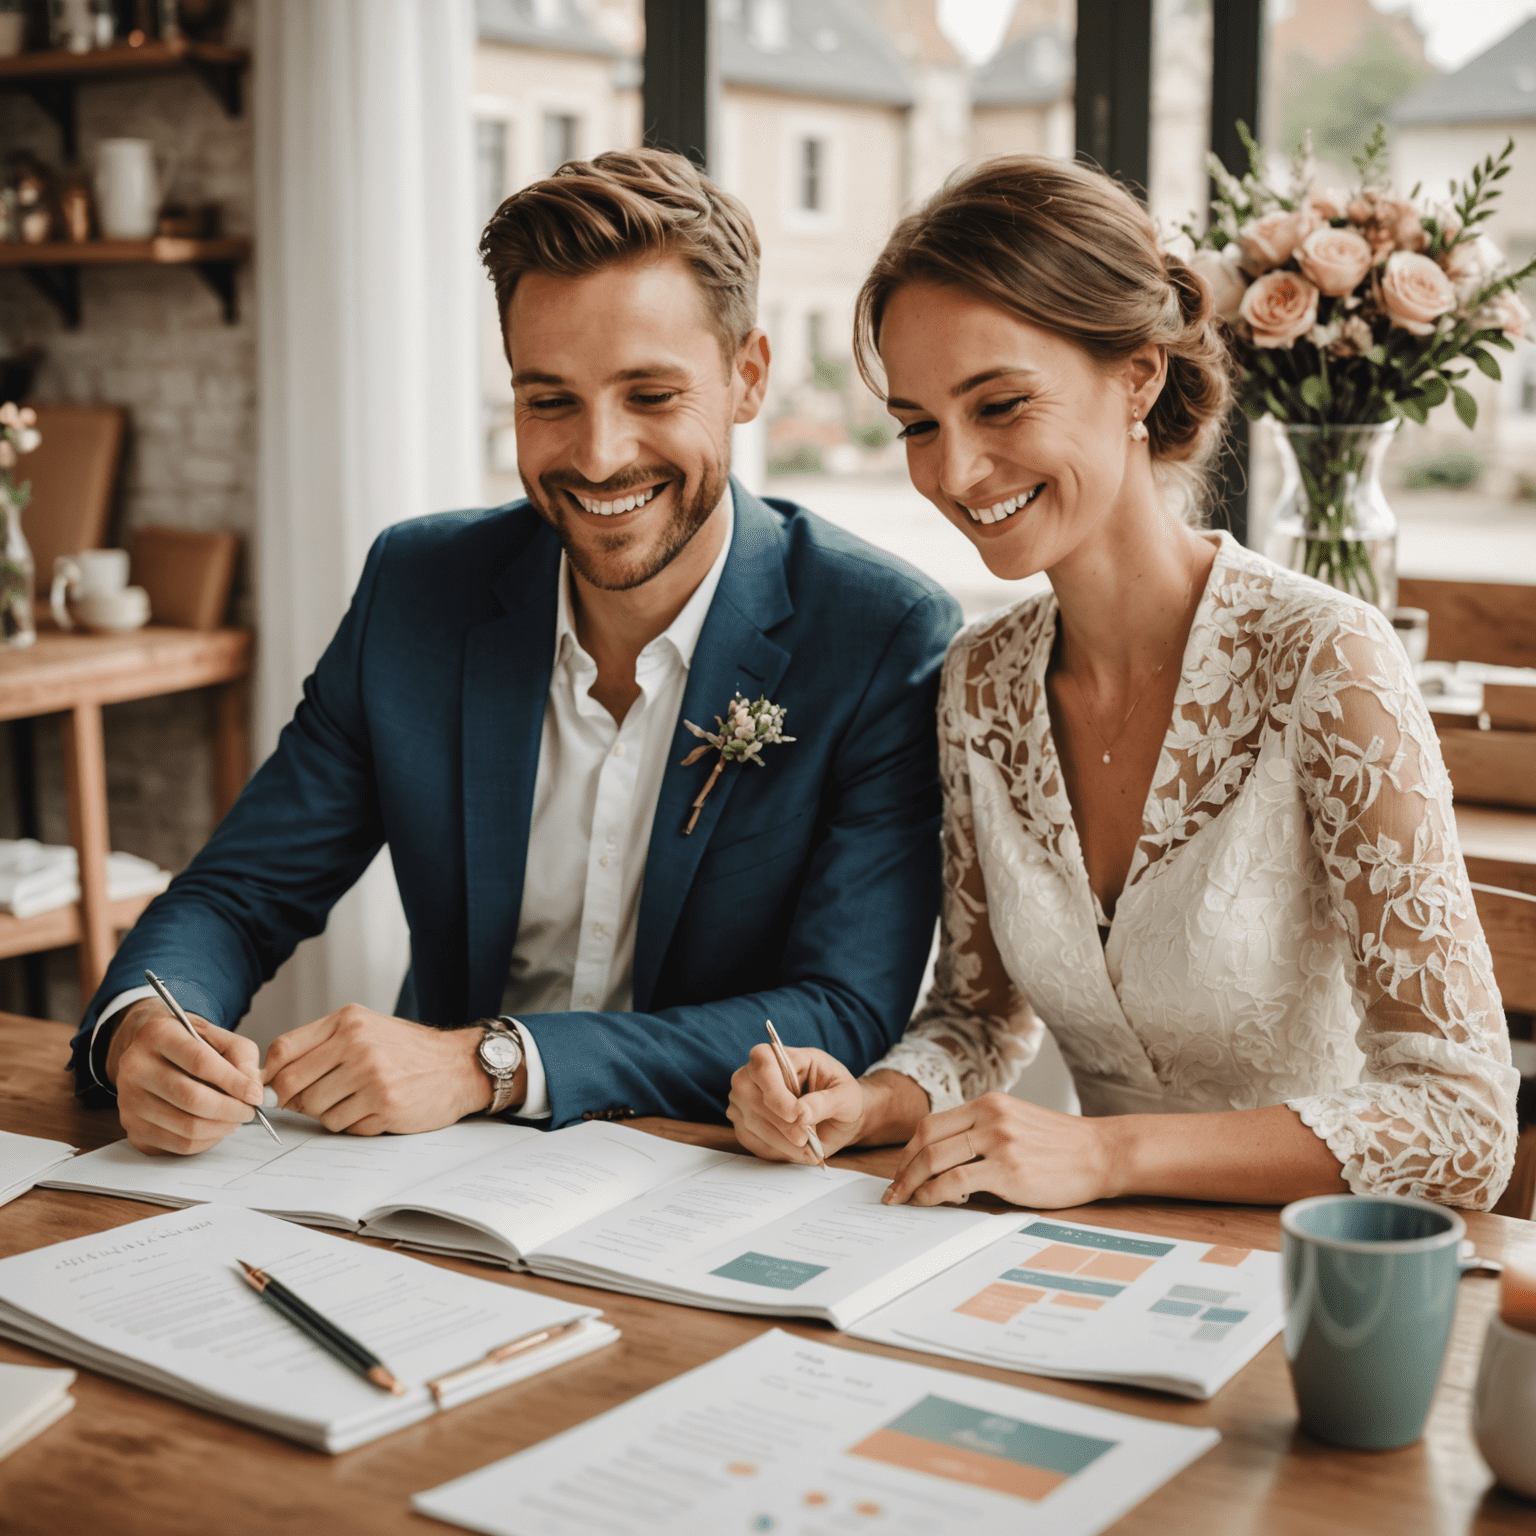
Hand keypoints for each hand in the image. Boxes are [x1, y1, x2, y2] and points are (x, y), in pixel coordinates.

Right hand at [107, 997, 262, 1155]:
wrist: (152, 1054)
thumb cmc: (190, 1044)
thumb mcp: (219, 1036)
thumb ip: (242, 1057)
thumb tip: (253, 1090)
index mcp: (157, 1034)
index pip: (200, 1063)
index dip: (234, 1082)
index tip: (255, 1095)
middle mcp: (135, 1067)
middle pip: (192, 1099)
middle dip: (231, 1109)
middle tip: (249, 1111)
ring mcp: (129, 1101)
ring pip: (186, 1127)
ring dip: (221, 1127)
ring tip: (235, 1118)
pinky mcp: (133, 1129)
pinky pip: (178, 1144)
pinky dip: (206, 1141)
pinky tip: (215, 1127)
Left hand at [263, 1006, 502, 1134]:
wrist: (459, 1065)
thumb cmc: (409, 1049)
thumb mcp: (365, 1029)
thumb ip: (322, 1045)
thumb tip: (274, 1078)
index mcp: (347, 1022)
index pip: (283, 1050)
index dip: (272, 1074)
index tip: (276, 1086)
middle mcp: (357, 1045)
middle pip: (291, 1086)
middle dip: (296, 1100)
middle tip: (312, 1101)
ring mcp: (371, 1077)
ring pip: (316, 1111)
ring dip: (328, 1113)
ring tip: (353, 1101)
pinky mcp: (384, 1106)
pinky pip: (344, 1126)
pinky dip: (353, 1124)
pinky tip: (373, 1110)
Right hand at [727, 1045, 866, 1163]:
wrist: (838, 1118)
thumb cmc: (841, 1098)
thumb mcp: (846, 1096)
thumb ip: (825, 1102)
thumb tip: (801, 1113)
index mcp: (786, 1056)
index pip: (764, 1064)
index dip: (775, 1092)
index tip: (797, 1116)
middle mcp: (757, 1072)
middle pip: (750, 1093)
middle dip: (779, 1123)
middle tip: (805, 1139)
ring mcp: (745, 1097)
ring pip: (749, 1121)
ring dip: (780, 1141)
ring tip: (807, 1147)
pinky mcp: (743, 1122)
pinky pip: (750, 1140)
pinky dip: (775, 1150)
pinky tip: (795, 1150)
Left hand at [882, 1093, 1113, 1208]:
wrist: (1102, 1153)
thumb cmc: (1062, 1145)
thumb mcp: (1017, 1123)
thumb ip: (983, 1133)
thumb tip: (943, 1164)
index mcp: (988, 1103)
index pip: (932, 1123)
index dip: (909, 1149)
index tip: (900, 1169)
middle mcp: (990, 1117)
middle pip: (925, 1139)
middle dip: (902, 1168)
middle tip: (893, 1191)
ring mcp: (998, 1141)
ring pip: (934, 1159)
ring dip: (911, 1183)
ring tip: (903, 1201)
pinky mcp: (1008, 1170)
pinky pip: (956, 1183)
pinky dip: (933, 1194)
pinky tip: (929, 1203)